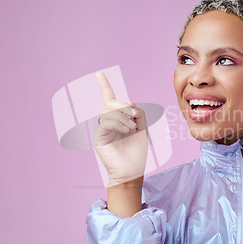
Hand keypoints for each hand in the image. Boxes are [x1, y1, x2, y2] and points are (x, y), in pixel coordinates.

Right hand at [92, 71, 147, 186]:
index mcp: (118, 118)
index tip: (99, 73)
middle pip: (111, 103)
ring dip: (124, 116)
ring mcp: (102, 130)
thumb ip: (138, 112)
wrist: (133, 170)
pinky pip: (106, 122)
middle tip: (136, 116)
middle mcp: (108, 122)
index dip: (104, 85)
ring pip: (109, 111)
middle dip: (124, 105)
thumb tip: (129, 103)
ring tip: (132, 127)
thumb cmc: (137, 150)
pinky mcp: (99, 138)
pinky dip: (119, 123)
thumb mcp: (143, 127)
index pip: (109, 98)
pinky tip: (126, 130)